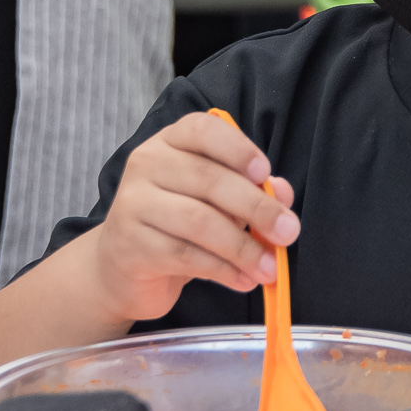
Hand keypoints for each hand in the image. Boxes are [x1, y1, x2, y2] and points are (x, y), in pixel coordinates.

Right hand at [91, 112, 299, 322]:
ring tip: (270, 268)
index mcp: (170, 143)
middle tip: (288, 232)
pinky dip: (223, 270)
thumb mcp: (217, 202)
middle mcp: (147, 165)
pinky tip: (243, 280)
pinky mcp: (131, 245)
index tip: (265, 173)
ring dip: (243, 248)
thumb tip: (283, 193)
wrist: (122, 267)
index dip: (237, 148)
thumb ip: (251, 191)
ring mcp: (133, 204)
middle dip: (257, 208)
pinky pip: (185, 255)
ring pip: (199, 221)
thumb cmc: (176, 224)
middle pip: (209, 179)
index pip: (202, 130)